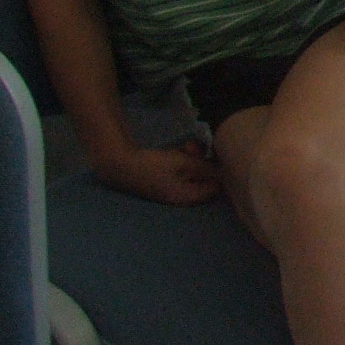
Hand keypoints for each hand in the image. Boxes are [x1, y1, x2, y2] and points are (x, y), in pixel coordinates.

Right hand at [98, 139, 221, 206]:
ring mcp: (174, 190)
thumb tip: (224, 172)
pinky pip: (184, 172)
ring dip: (195, 158)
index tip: (220, 156)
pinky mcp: (166, 182)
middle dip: (205, 162)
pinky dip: (185, 160)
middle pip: (205, 180)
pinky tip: (180, 149)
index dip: (220, 172)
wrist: (120, 165)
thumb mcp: (183, 163)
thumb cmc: (153, 165)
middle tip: (196, 149)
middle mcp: (182, 197)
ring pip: (195, 173)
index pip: (215, 188)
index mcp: (188, 197)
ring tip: (187, 146)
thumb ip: (205, 168)